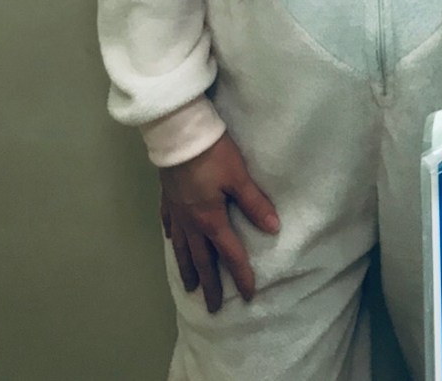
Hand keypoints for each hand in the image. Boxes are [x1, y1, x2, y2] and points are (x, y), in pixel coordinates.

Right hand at [159, 132, 279, 313]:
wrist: (178, 134)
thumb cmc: (212, 154)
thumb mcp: (238, 177)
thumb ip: (254, 203)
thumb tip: (274, 228)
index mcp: (211, 220)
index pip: (229, 254)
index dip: (240, 275)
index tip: (247, 295)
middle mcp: (192, 222)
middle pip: (202, 259)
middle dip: (210, 284)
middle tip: (212, 307)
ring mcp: (176, 211)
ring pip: (182, 248)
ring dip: (188, 268)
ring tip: (190, 286)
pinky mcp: (167, 198)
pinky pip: (169, 224)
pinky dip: (173, 237)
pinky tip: (172, 241)